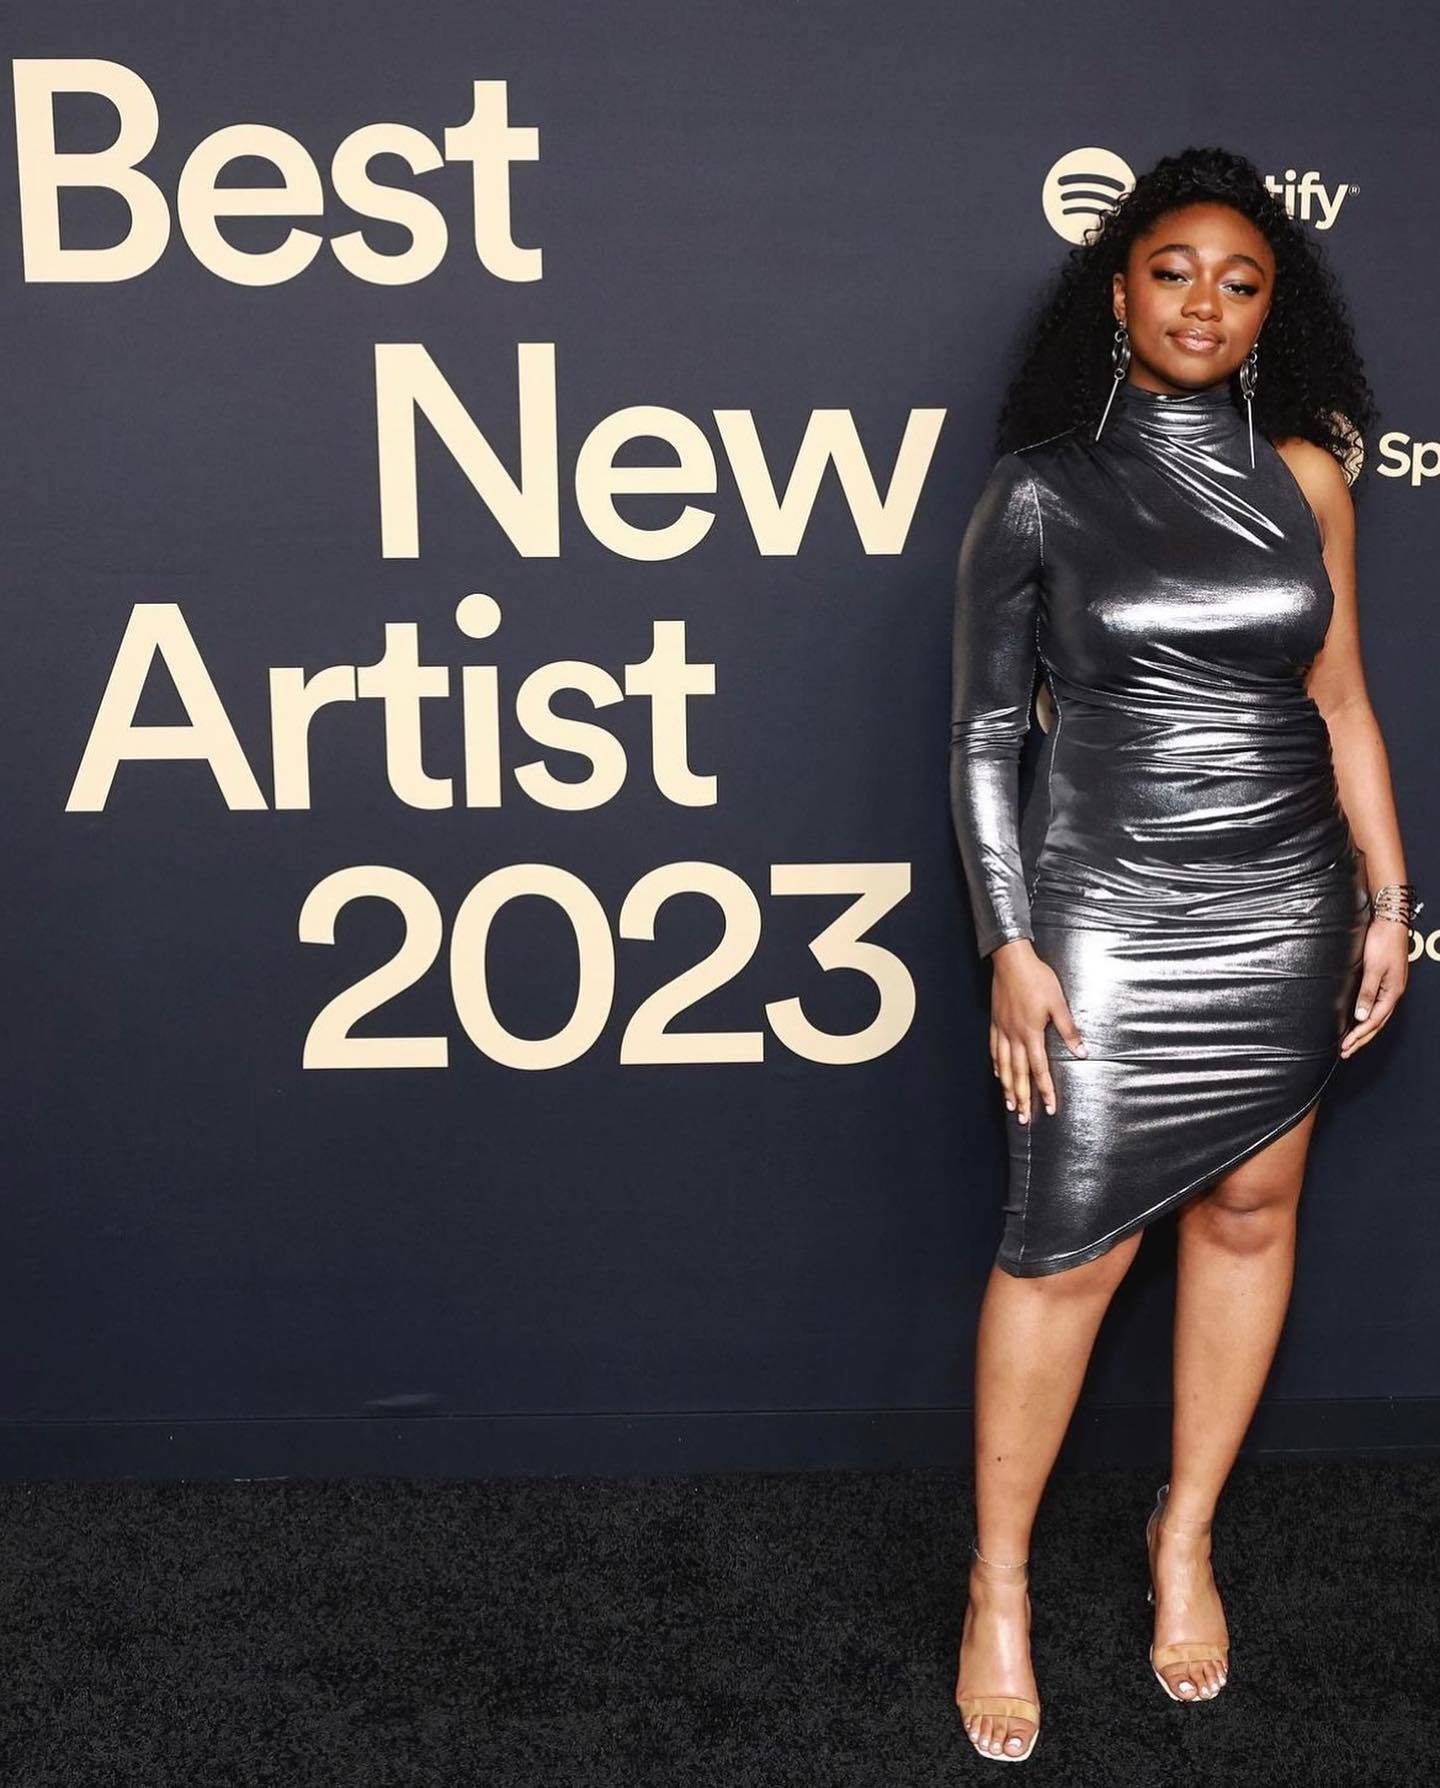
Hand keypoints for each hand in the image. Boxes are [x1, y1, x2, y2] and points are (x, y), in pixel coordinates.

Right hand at [988, 939, 1086, 1123]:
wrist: (1012, 961)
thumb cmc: (1037, 979)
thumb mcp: (1058, 1003)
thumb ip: (1068, 1030)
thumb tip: (1082, 1052)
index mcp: (1031, 1033)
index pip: (1039, 1069)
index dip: (1045, 1090)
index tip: (1049, 1108)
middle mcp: (1014, 1036)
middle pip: (1018, 1074)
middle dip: (1022, 1097)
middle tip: (1023, 1118)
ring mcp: (1002, 1029)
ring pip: (1003, 1065)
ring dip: (1007, 1087)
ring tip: (1009, 1104)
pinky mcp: (995, 1021)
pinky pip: (994, 1049)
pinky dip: (996, 1064)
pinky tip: (998, 1073)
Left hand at [1340, 918, 1411, 1056]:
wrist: (1389, 922)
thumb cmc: (1383, 941)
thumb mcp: (1374, 969)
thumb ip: (1367, 993)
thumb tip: (1361, 1017)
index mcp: (1392, 993)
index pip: (1374, 1021)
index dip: (1359, 1036)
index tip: (1345, 1046)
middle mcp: (1392, 993)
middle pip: (1377, 1023)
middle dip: (1361, 1039)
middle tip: (1346, 1052)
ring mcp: (1390, 988)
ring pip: (1377, 1016)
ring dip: (1363, 1031)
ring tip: (1350, 1042)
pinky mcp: (1384, 981)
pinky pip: (1376, 1006)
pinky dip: (1367, 1017)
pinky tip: (1359, 1020)